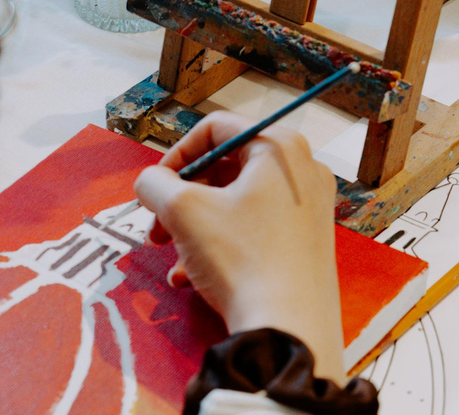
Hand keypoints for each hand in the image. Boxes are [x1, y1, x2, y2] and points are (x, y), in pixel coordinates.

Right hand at [134, 111, 344, 382]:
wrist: (289, 330)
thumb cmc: (240, 257)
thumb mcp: (183, 211)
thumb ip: (154, 183)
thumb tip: (149, 182)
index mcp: (280, 147)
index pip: (215, 128)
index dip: (175, 155)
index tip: (155, 187)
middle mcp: (303, 170)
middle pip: (225, 168)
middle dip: (182, 199)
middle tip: (156, 226)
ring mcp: (310, 208)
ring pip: (235, 204)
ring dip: (194, 227)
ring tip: (170, 259)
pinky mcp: (308, 242)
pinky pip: (254, 229)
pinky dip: (219, 245)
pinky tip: (191, 277)